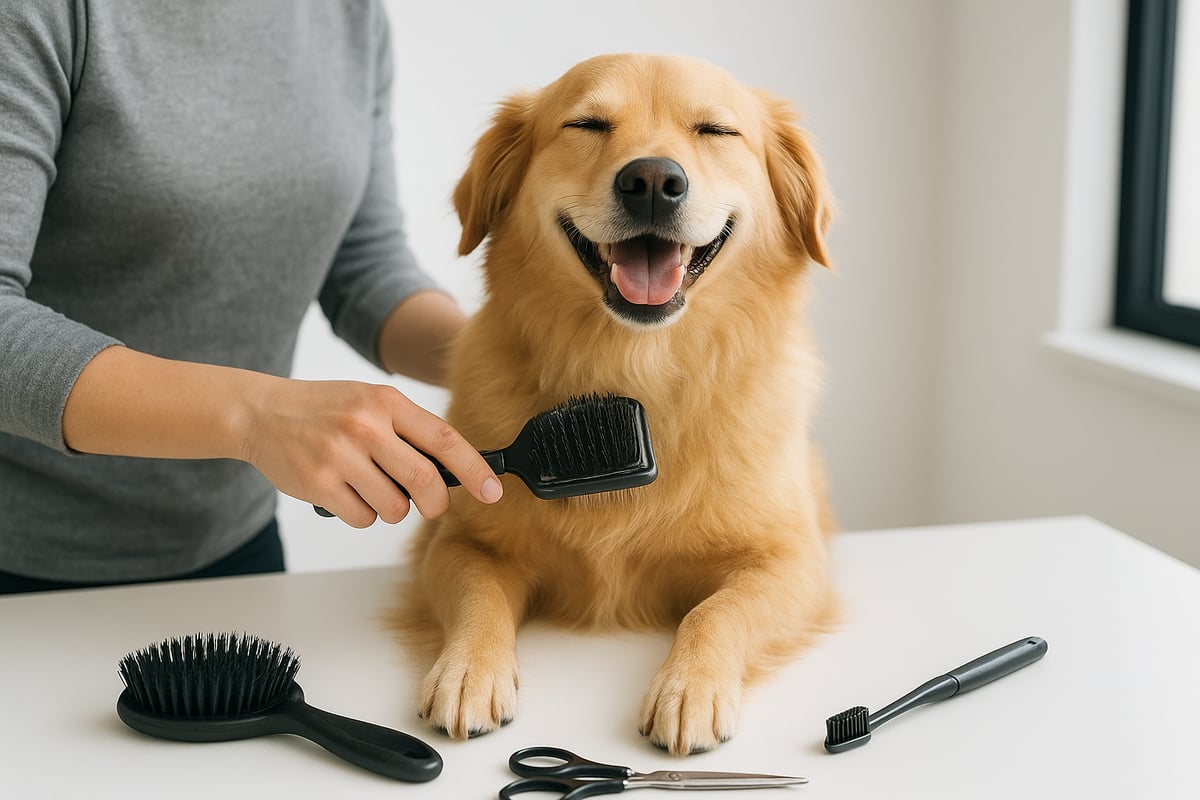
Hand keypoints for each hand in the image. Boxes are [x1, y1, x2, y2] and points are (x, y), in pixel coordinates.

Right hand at [240, 377, 501, 526]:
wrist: (261, 412)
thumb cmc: (325, 410)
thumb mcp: (370, 403)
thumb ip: (408, 430)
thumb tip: (454, 471)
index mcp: (386, 401)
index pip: (444, 438)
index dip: (474, 469)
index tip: (494, 491)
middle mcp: (365, 425)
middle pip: (425, 481)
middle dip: (434, 502)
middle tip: (428, 504)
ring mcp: (340, 454)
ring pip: (393, 506)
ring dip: (390, 508)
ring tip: (369, 487)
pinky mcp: (318, 482)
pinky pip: (362, 518)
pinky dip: (361, 515)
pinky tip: (344, 493)